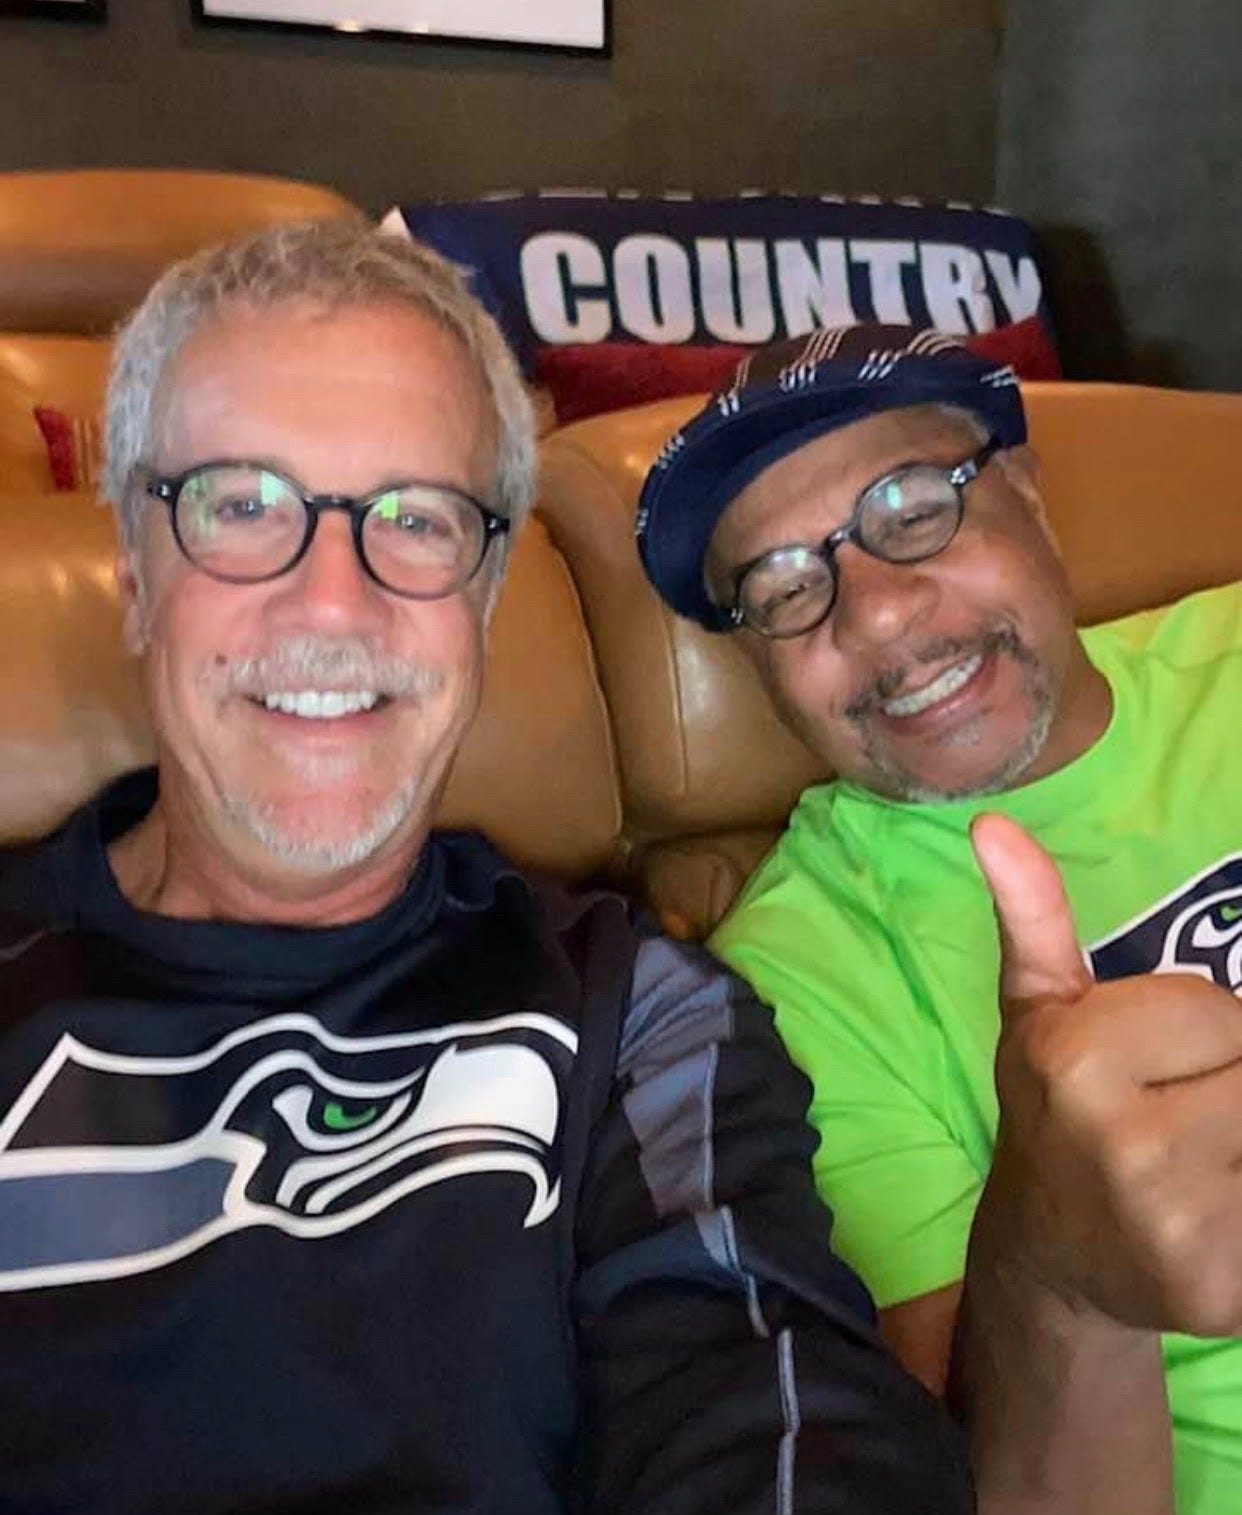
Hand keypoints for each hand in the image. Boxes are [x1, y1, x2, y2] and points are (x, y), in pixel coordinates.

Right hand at [970, 812, 1241, 1336]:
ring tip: (1202, 1157)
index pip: (1219, 1011)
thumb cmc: (1054, 1107)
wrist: (1051, 1252)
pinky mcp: (1220, 1290)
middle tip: (1180, 1111)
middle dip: (1230, 1082)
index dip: (1194, 1032)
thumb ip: (1033, 915)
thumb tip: (993, 823)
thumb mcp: (1038, 1009)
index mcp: (1076, 1062)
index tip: (1147, 1065)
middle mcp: (1125, 1146)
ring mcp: (1176, 1227)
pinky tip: (1216, 1207)